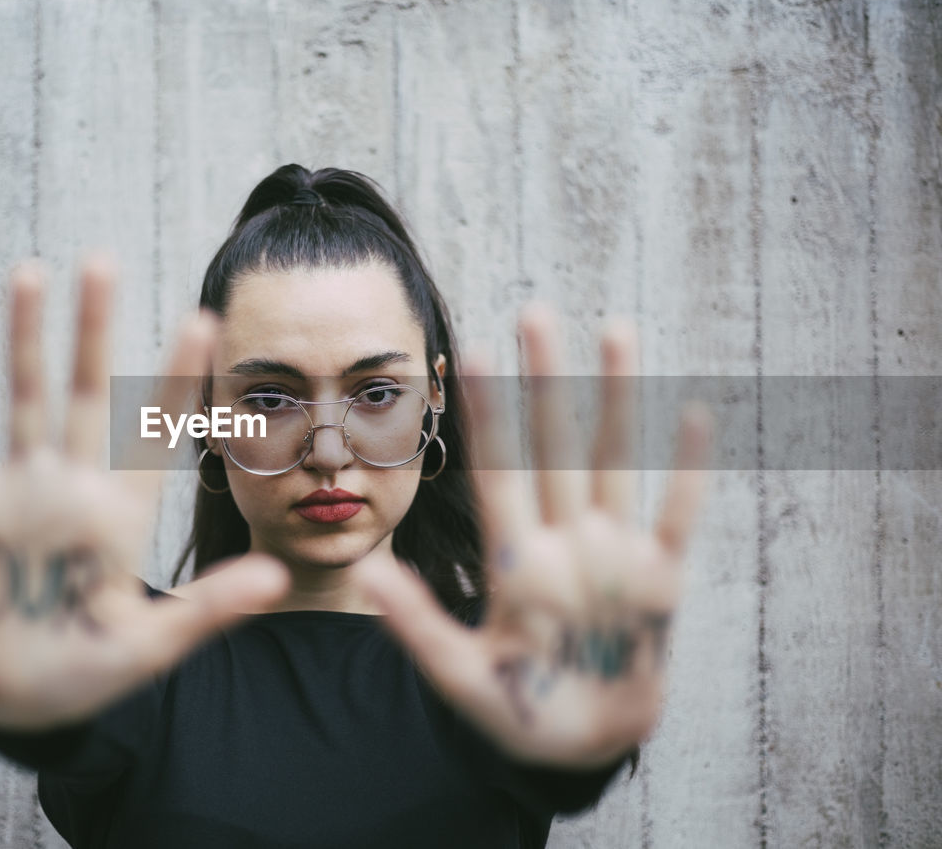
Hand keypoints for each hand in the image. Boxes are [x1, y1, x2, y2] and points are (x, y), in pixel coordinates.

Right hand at [0, 256, 288, 730]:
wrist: (18, 697)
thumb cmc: (90, 674)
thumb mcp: (153, 646)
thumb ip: (211, 608)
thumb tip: (278, 579)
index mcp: (122, 513)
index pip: (154, 432)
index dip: (176, 377)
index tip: (204, 318)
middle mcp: (74, 486)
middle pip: (87, 394)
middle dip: (94, 330)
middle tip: (102, 261)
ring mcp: (22, 491)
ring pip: (26, 398)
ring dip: (25, 338)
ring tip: (30, 273)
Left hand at [352, 303, 711, 767]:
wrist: (576, 748)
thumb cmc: (514, 711)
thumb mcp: (461, 673)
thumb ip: (418, 624)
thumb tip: (364, 572)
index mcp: (513, 559)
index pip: (496, 472)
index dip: (486, 415)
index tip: (467, 354)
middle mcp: (563, 541)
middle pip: (553, 448)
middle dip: (545, 382)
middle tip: (534, 311)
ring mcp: (612, 554)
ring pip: (613, 461)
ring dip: (616, 400)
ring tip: (616, 330)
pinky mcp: (659, 580)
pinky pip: (677, 516)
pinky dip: (686, 471)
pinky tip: (695, 413)